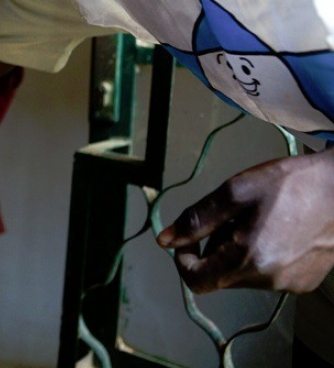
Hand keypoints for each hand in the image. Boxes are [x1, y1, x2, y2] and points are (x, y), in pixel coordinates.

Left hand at [157, 148, 333, 293]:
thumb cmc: (293, 184)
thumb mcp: (236, 192)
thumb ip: (197, 220)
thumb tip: (164, 240)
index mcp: (248, 261)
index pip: (196, 281)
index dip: (183, 259)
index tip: (189, 236)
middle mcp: (269, 282)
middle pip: (219, 275)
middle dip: (214, 247)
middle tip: (232, 217)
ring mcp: (290, 285)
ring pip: (242, 274)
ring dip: (237, 250)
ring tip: (259, 219)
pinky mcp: (305, 282)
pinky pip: (267, 274)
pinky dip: (261, 255)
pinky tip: (278, 230)